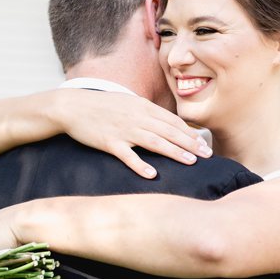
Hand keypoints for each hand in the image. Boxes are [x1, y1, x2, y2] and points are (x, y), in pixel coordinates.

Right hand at [59, 90, 209, 178]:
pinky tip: (153, 175)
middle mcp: (137, 118)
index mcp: (143, 107)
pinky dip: (140, 165)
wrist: (72, 106)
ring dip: (174, 152)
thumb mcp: (129, 103)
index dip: (190, 133)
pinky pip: (127, 155)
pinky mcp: (109, 142)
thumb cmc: (103, 106)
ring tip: (191, 162)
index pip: (173, 121)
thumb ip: (148, 112)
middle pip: (169, 131)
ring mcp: (123, 130)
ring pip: (154, 142)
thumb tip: (168, 123)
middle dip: (191, 143)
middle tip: (207, 155)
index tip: (204, 143)